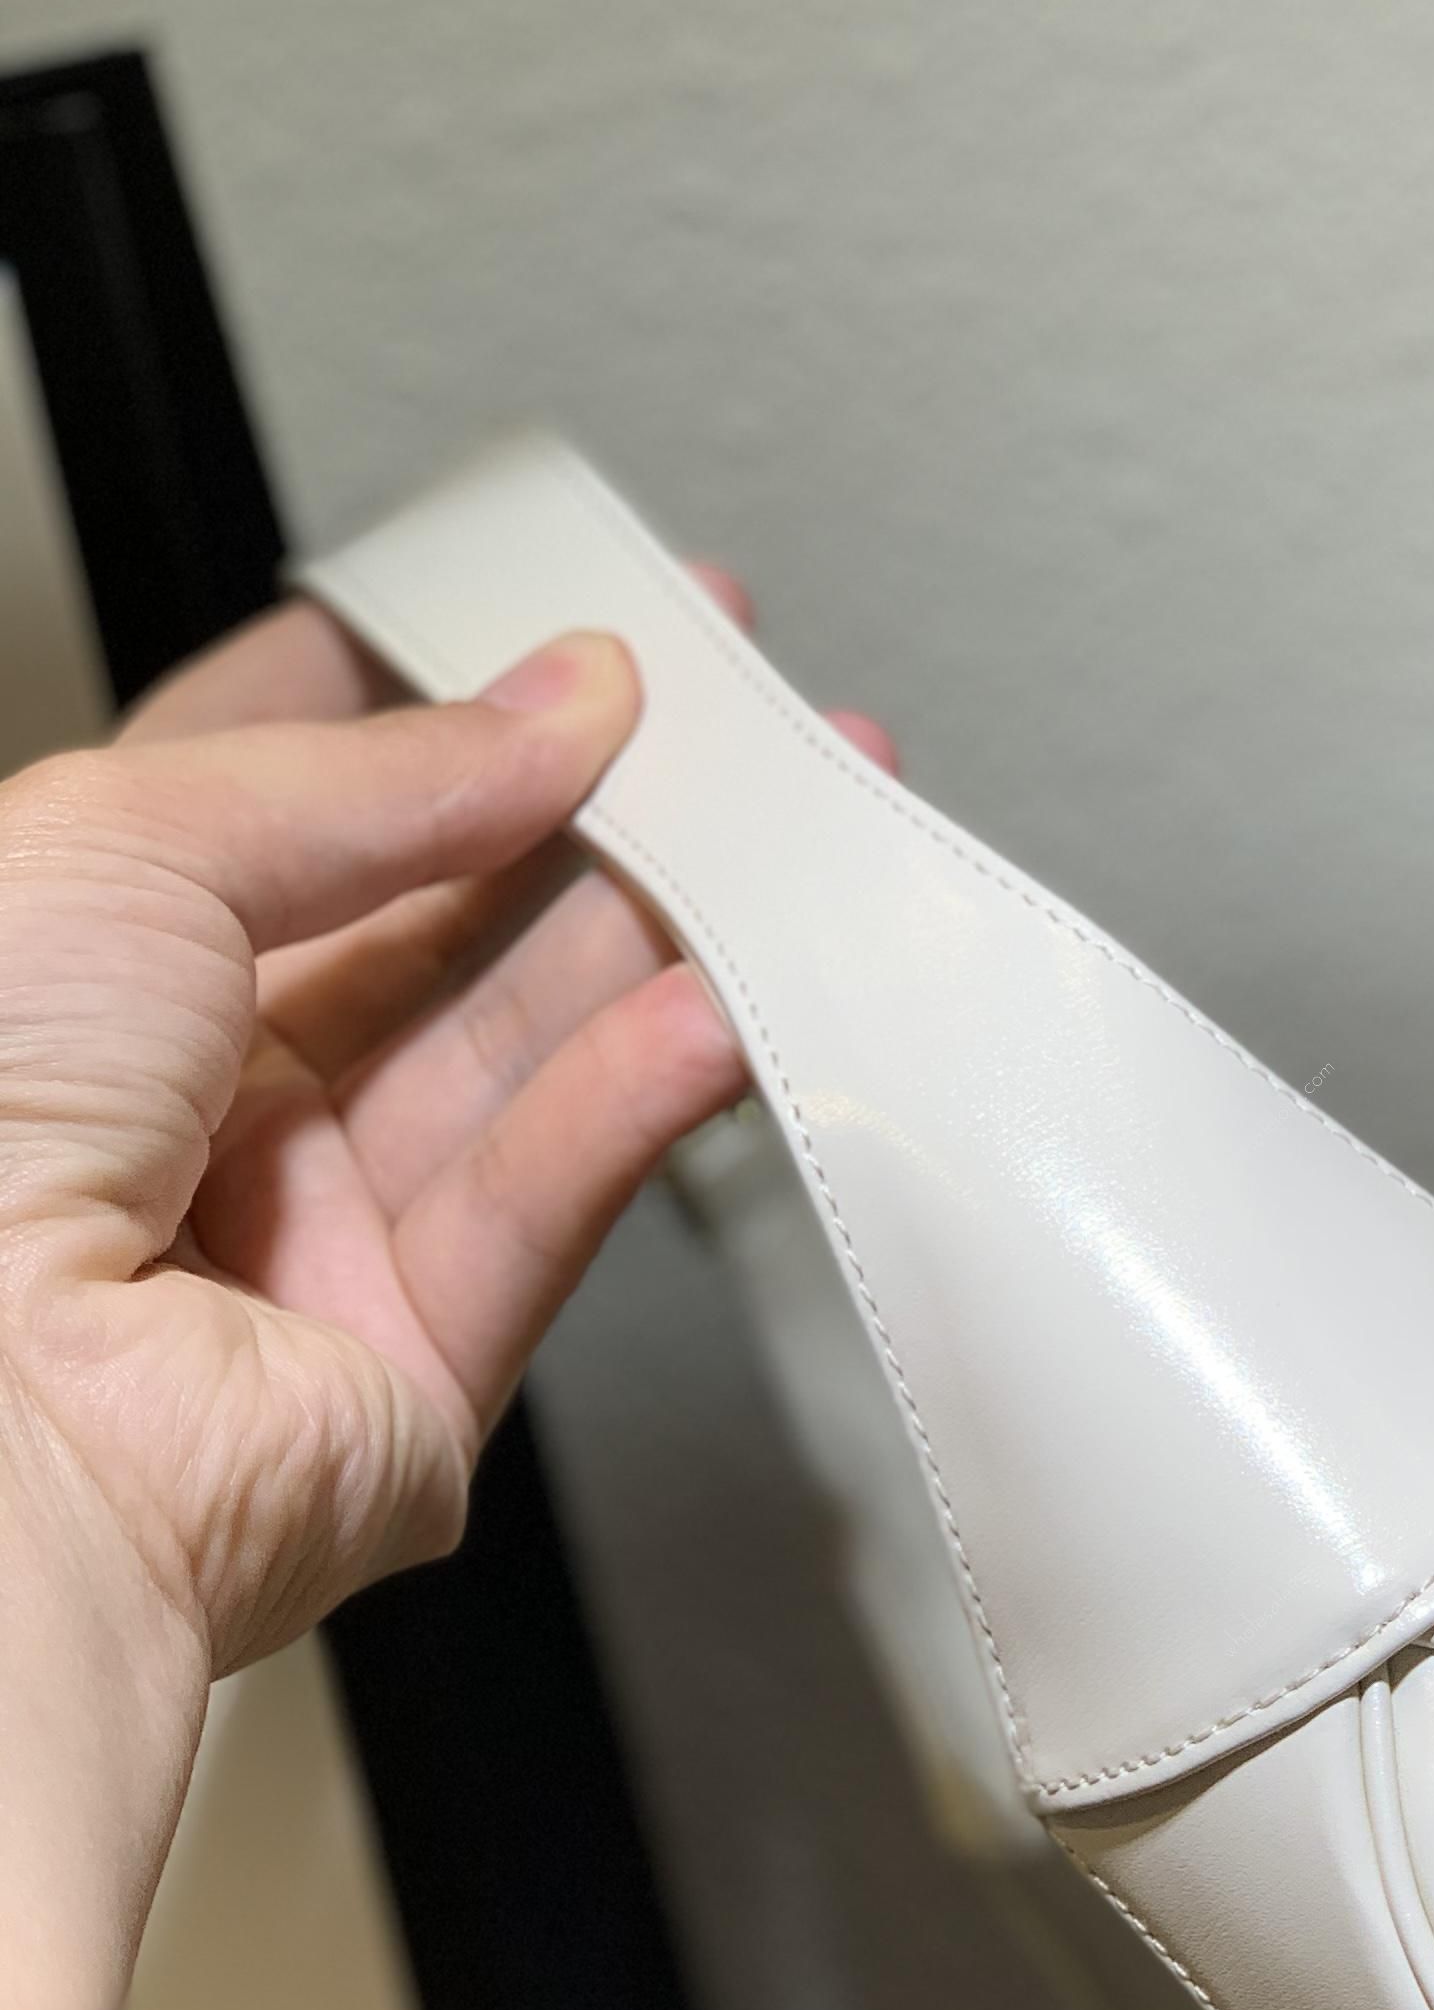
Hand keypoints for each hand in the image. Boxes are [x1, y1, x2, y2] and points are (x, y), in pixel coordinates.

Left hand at [0, 586, 864, 1967]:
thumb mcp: (131, 841)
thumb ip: (380, 774)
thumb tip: (554, 700)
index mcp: (75, 952)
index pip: (282, 794)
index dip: (433, 704)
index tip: (569, 637)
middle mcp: (179, 1096)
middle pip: (431, 928)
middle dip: (590, 818)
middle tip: (730, 729)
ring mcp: (292, 1237)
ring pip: (510, 1062)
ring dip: (654, 945)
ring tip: (782, 846)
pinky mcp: (400, 1373)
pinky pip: (540, 1210)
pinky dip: (638, 1104)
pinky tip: (722, 1010)